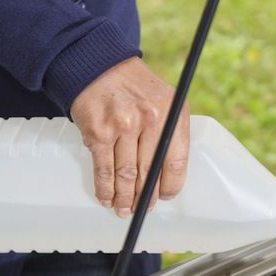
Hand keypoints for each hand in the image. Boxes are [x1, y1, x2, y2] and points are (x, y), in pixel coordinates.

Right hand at [70, 57, 189, 217]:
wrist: (100, 66)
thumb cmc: (137, 89)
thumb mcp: (167, 102)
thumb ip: (171, 133)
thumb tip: (167, 175)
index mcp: (173, 114)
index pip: (176, 162)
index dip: (171, 186)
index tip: (166, 196)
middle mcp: (150, 120)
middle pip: (150, 172)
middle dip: (146, 197)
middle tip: (143, 209)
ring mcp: (123, 126)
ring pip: (126, 174)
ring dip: (124, 198)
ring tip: (124, 210)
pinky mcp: (98, 132)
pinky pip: (103, 169)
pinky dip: (104, 188)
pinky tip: (106, 198)